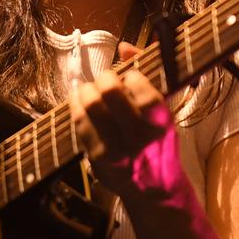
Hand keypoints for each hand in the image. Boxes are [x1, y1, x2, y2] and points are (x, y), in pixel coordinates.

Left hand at [69, 43, 187, 201]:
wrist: (154, 192)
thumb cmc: (158, 145)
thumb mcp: (163, 113)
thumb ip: (147, 76)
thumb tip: (124, 47)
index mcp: (161, 122)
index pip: (140, 85)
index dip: (130, 74)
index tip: (129, 77)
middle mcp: (139, 136)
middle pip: (110, 93)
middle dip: (104, 79)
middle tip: (105, 81)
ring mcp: (116, 149)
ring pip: (90, 107)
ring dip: (85, 90)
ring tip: (88, 89)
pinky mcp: (97, 159)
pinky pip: (79, 125)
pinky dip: (75, 107)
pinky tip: (78, 101)